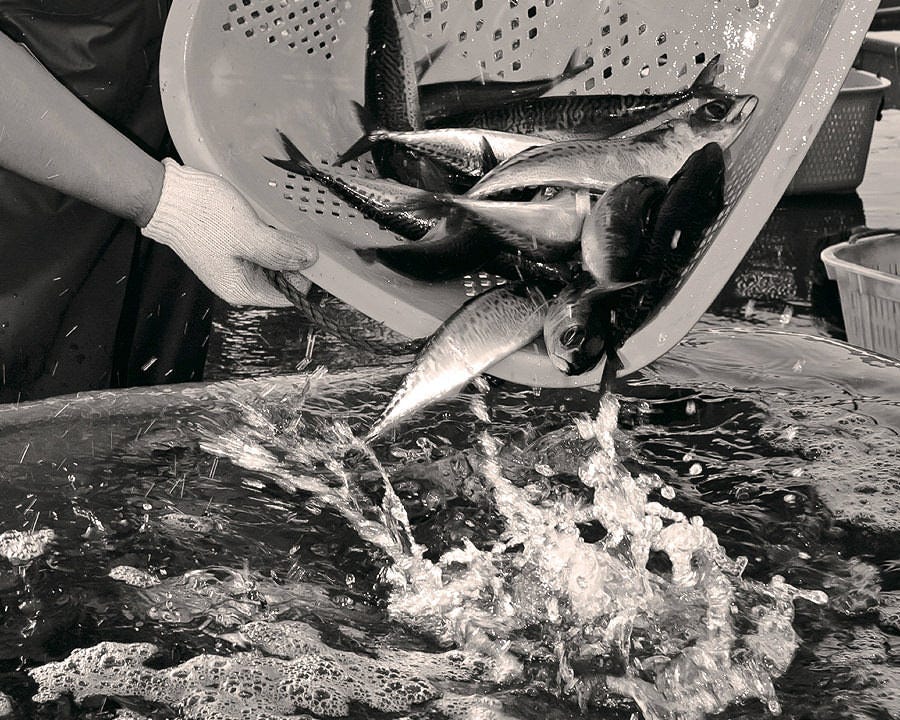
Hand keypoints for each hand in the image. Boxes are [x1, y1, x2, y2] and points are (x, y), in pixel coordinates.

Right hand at [141, 159, 317, 305]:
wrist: (166, 194)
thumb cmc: (200, 216)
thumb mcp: (249, 235)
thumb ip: (281, 251)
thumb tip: (310, 258)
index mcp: (241, 289)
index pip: (288, 295)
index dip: (302, 275)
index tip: (307, 251)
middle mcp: (238, 281)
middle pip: (282, 278)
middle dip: (290, 256)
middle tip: (286, 232)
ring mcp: (234, 263)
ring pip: (272, 259)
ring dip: (279, 242)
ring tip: (270, 223)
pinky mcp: (231, 245)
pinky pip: (260, 245)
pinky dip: (267, 234)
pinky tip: (262, 219)